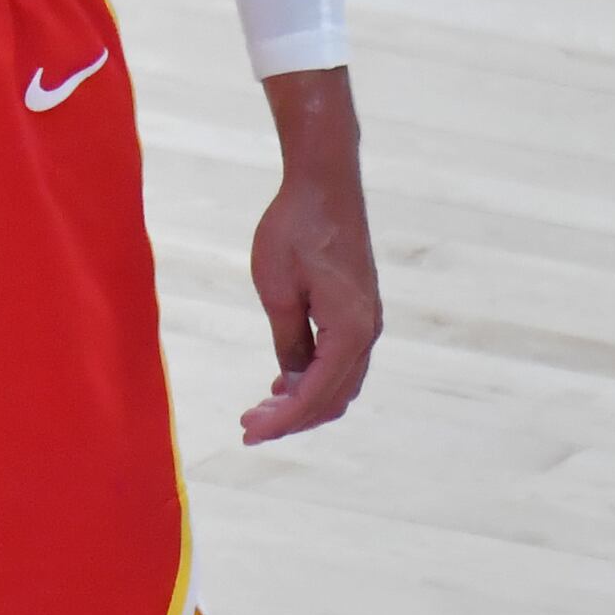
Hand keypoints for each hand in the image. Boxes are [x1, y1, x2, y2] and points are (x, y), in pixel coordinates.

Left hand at [242, 73, 379, 442]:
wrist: (325, 182)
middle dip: (291, 419)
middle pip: (333, 398)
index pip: (315, 394)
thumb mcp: (277, 287)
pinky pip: (340, 361)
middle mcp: (367, 332)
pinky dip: (314, 379)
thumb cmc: (295, 227)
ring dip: (303, 401)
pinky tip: (284, 381)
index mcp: (350, 330)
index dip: (281, 421)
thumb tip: (292, 380)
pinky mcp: (360, 310)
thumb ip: (287, 340)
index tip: (247, 433)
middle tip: (247, 425)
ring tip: (262, 409)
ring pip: (339, 383)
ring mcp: (367, 322)